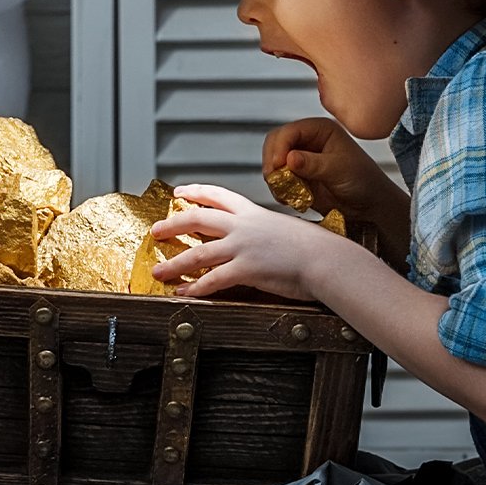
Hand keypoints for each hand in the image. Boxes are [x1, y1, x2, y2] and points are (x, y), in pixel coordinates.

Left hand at [151, 184, 365, 301]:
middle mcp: (244, 226)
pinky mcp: (247, 269)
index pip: (218, 195)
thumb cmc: (316, 249)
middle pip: (198, 218)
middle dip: (173, 224)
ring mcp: (243, 247)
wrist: (328, 260)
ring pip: (198, 251)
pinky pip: (213, 279)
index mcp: (254, 212)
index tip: (180, 192)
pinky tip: (184, 292)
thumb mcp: (286, 229)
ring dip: (174, 262)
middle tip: (157, 230)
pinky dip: (195, 287)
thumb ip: (266, 231)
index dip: (196, 191)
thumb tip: (260, 239)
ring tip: (159, 270)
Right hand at [261, 118, 410, 250]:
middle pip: (275, 143)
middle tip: (275, 179)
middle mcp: (308, 140)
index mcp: (320, 129)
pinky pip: (277, 180)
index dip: (280, 147)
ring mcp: (301, 159)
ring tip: (286, 192)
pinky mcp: (297, 177)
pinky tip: (290, 198)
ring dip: (275, 178)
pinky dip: (278, 189)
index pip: (289, 131)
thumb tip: (289, 159)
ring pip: (273, 162)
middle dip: (272, 162)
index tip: (279, 165)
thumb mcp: (339, 169)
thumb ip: (313, 164)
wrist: (368, 206)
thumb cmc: (363, 181)